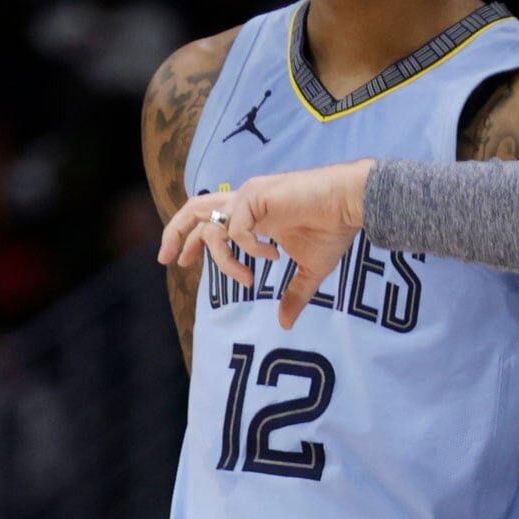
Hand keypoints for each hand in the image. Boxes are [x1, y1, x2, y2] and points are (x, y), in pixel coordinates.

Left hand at [157, 159, 374, 329]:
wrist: (352, 203)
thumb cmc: (333, 228)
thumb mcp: (310, 269)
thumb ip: (294, 293)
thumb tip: (285, 323)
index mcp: (253, 213)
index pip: (209, 220)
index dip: (191, 241)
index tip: (181, 263)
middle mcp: (246, 201)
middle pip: (194, 208)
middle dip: (174, 233)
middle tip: (166, 261)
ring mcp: (250, 195)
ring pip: (208, 219)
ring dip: (215, 253)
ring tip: (242, 279)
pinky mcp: (257, 195)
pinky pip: (237, 229)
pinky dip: (249, 249)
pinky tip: (273, 256)